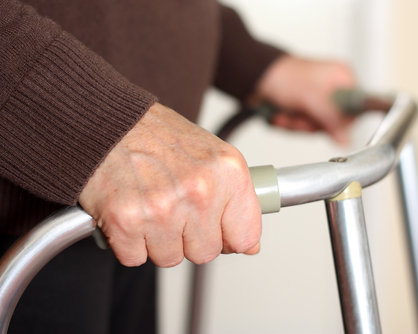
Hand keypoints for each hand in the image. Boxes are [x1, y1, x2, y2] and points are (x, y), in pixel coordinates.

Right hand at [79, 103, 261, 266]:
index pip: (246, 236)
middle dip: (189, 238)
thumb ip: (236, 198)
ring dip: (158, 240)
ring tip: (150, 206)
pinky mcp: (126, 220)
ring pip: (170, 258)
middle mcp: (199, 190)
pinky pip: (135, 258)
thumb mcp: (212, 155)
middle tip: (174, 208)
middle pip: (206, 253)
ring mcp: (162, 207)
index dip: (229, 238)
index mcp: (228, 172)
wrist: (109, 124)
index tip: (217, 230)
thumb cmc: (159, 137)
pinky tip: (131, 212)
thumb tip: (250, 246)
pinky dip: (129, 242)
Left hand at [255, 55, 355, 143]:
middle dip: (311, 123)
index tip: (326, 122)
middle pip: (333, 123)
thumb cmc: (282, 76)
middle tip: (301, 114)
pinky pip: (301, 127)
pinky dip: (288, 124)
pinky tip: (281, 114)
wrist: (254, 78)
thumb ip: (331, 120)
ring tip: (287, 112)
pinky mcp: (302, 110)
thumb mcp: (312, 98)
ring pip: (315, 128)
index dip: (340, 121)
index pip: (355, 110)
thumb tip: (346, 139)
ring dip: (297, 124)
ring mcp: (316, 101)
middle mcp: (332, 90)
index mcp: (342, 79)